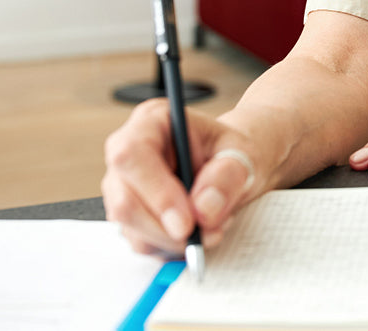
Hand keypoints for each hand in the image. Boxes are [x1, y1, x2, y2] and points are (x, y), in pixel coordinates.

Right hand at [101, 99, 263, 256]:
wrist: (232, 168)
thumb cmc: (233, 153)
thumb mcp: (243, 155)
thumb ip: (227, 176)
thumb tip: (204, 208)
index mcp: (152, 121)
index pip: (132, 155)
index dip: (156, 192)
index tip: (186, 224)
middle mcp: (128, 152)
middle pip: (124, 199)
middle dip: (166, 228)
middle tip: (206, 235)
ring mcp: (123, 186)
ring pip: (130, 227)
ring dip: (173, 240)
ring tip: (212, 226)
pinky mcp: (128, 215)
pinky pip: (141, 242)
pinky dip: (172, 246)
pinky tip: (198, 231)